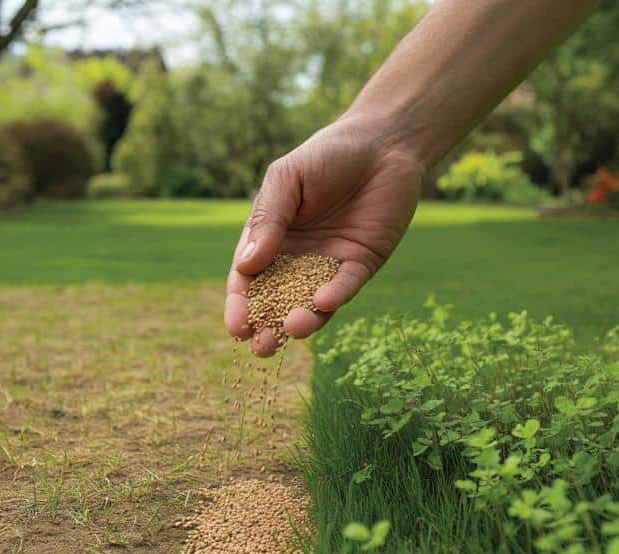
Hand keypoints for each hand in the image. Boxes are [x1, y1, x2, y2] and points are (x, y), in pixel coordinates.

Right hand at [224, 116, 423, 356]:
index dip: (240, 304)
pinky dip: (334, 296)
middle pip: (276, 300)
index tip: (236, 327)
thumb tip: (245, 266)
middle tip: (261, 346)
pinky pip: (345, 286)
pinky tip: (323, 302)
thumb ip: (267, 220)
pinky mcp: (360, 264)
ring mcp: (328, 263)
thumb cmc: (326, 155)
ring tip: (293, 329)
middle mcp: (296, 256)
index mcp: (269, 237)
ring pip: (310, 302)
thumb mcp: (286, 180)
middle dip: (266, 325)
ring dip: (301, 320)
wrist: (382, 143)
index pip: (247, 278)